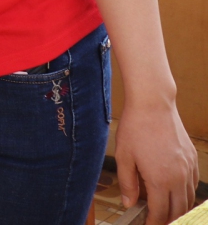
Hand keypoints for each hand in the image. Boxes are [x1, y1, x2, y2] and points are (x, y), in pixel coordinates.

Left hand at [114, 98, 197, 222]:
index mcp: (160, 180)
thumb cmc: (135, 129)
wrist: (154, 105)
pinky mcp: (193, 160)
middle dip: (168, 220)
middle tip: (157, 221)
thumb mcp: (124, 157)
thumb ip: (127, 183)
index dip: (154, 222)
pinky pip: (193, 184)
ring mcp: (188, 168)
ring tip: (167, 212)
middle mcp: (178, 177)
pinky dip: (186, 194)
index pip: (160, 212)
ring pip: (189, 199)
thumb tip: (129, 203)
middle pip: (178, 210)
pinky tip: (176, 193)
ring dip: (179, 209)